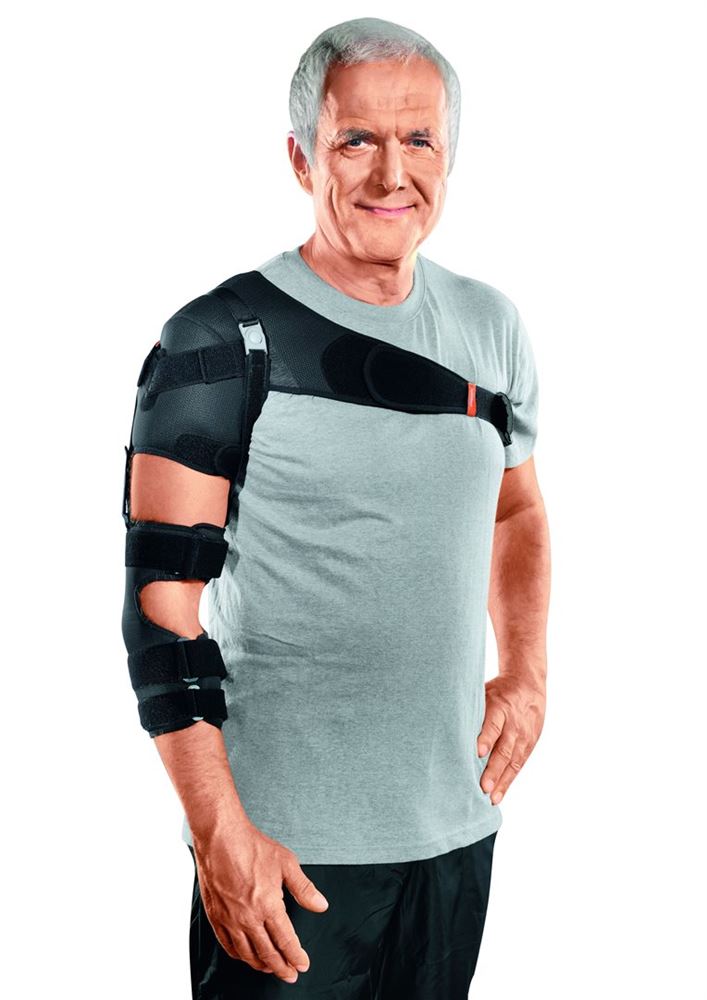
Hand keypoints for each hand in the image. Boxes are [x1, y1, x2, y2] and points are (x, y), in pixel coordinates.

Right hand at [192, 818, 328, 983]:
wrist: (221, 838)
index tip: (303, 964)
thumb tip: (320, 904)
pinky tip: (245, 955)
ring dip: (261, 964)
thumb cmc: (252, 847)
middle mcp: (248, 917)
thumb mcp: (286, 863)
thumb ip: (304, 888)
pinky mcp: (215, 916)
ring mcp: (229, 919)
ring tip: (271, 968)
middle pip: (267, 953)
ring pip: (247, 954)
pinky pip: (228, 945)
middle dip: (282, 967)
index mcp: (268, 905)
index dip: (296, 956)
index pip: (286, 941)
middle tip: (290, 974)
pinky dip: (239, 955)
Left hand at [476, 673, 545, 804]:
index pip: (493, 725)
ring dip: (501, 780)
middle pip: (504, 748)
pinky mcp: (529, 746)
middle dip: (493, 768)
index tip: (477, 753)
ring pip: (512, 761)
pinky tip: (497, 795)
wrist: (528, 686)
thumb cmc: (497, 692)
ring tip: (490, 797)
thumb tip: (444, 722)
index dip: (486, 739)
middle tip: (483, 786)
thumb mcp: (484, 692)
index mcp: (499, 707)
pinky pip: (518, 766)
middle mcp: (513, 724)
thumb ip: (470, 709)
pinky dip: (507, 782)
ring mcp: (523, 737)